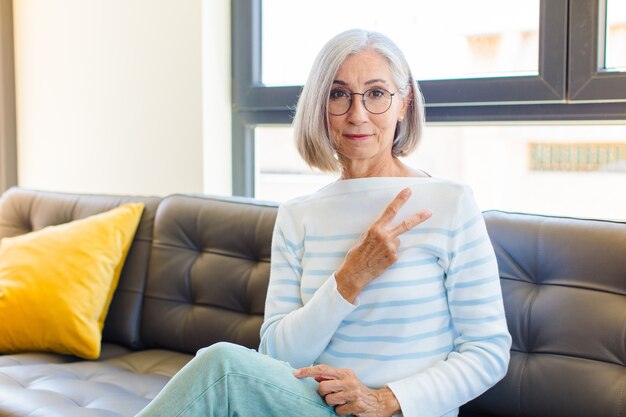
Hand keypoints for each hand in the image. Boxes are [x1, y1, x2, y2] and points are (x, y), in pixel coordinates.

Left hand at [294, 364, 400, 416]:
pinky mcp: (357, 405)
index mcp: (345, 373)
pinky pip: (338, 411)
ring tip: (342, 402)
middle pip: (322, 387)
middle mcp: (349, 381)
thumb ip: (332, 378)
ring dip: (333, 404)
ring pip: (329, 400)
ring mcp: (353, 393)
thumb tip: (315, 376)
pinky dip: (341, 412)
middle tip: (331, 396)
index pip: (323, 369)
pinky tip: (348, 409)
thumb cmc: (358, 391)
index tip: (295, 373)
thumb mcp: (347, 381)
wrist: (380, 402)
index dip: (308, 371)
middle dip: (323, 394)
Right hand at [335, 188, 431, 302]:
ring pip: (397, 240)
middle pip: (406, 225)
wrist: (355, 272)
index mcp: (375, 228)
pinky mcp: (394, 257)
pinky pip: (395, 251)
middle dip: (419, 218)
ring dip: (391, 244)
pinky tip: (380, 258)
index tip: (408, 191)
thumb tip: (387, 228)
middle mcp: (385, 236)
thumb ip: (376, 231)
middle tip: (430, 212)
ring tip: (378, 252)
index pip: (390, 210)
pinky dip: (390, 253)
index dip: (400, 200)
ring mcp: (391, 247)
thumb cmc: (356, 253)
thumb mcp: (363, 237)